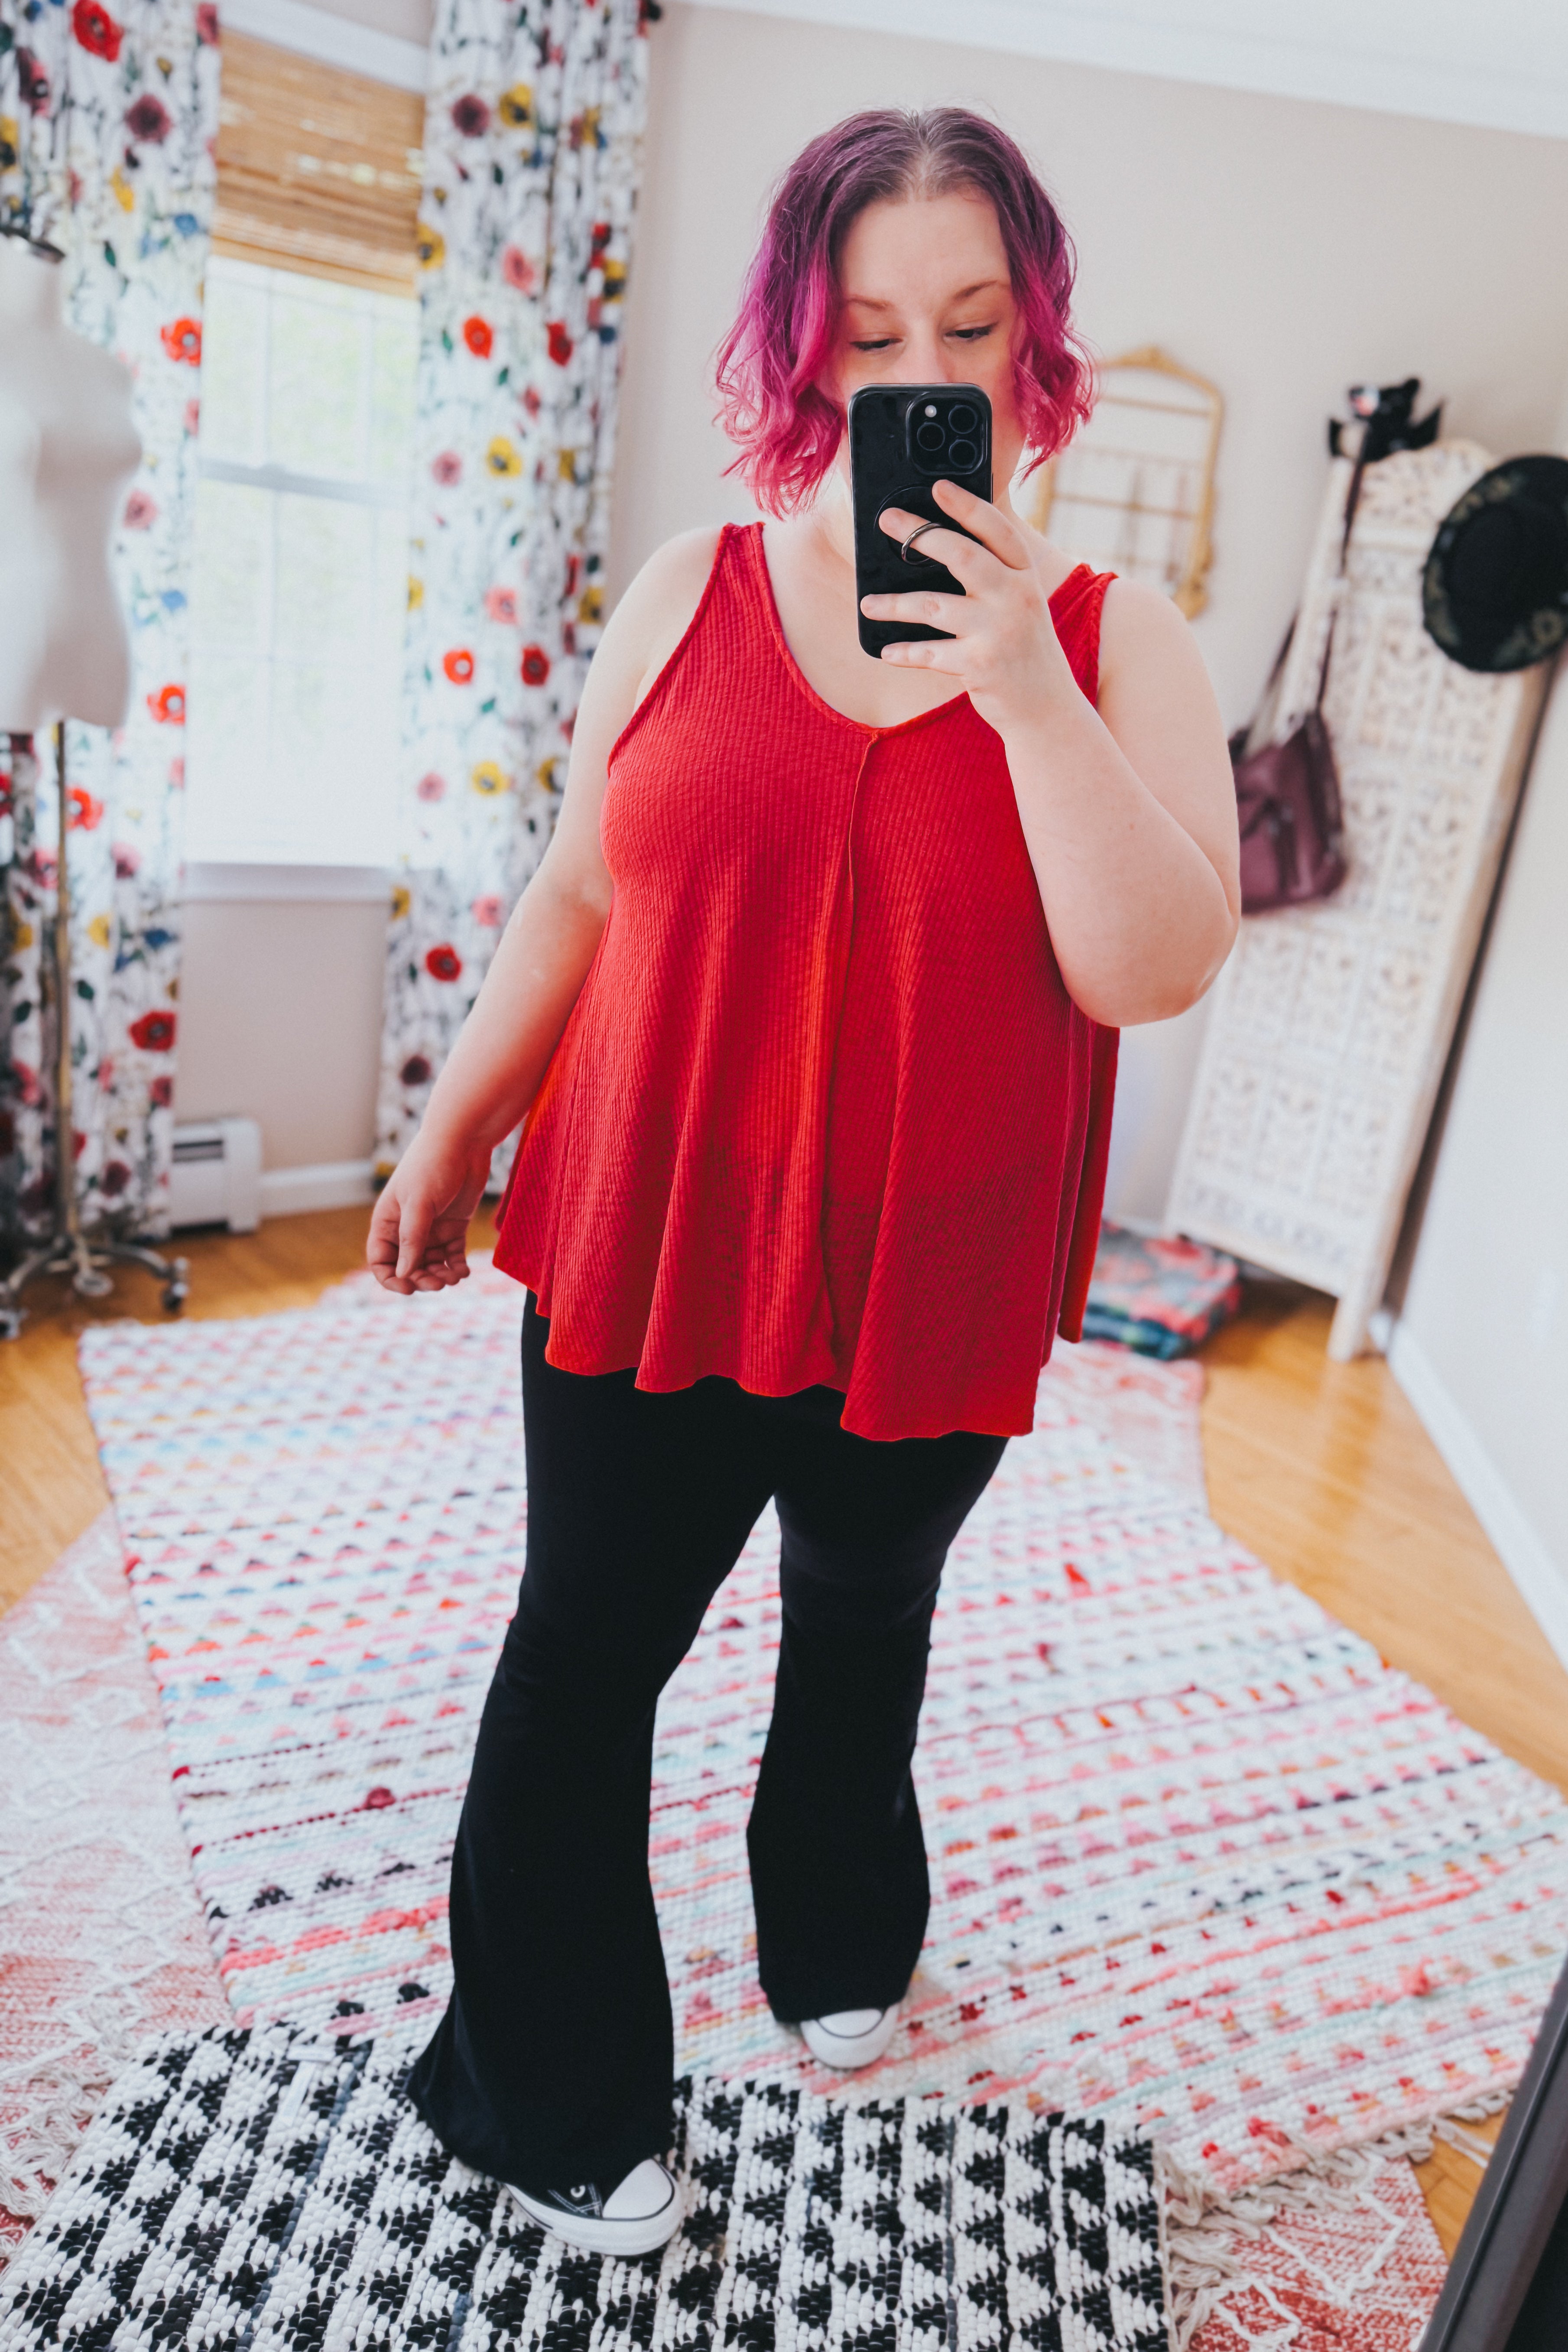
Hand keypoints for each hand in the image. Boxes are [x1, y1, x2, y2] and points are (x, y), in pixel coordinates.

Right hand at [366, 1129, 492, 1294]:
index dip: (391, 1279)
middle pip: (409, 1267)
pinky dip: (456, 1266)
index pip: (380, 1260)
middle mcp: (407, 1228)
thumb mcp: (419, 1204)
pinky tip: (464, 1271)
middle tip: (439, 1283)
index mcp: (388, 1221)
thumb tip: (404, 1274)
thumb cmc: (433, 1165)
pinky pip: (452, 1255)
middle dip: (422, 1279)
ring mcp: (431, 1228)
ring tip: (454, 1277)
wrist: (464, 1140)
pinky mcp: (454, 1225)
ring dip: (440, 1275)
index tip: (409, 1288)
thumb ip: (412, 1239)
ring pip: (431, 1264)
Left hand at [860, 478, 1077, 734]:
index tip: (938, 486)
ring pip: (934, 605)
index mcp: (1025, 577)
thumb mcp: (1020, 606)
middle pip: (962, 555)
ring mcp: (998, 631)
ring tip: (867, 603)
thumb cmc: (1023, 651)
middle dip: (920, 534)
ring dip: (895, 604)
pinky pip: (930, 653)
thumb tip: (937, 551)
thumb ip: (994, 578)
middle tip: (887, 520)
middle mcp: (1016, 597)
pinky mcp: (981, 665)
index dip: (967, 505)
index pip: (997, 530)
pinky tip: (888, 651)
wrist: (1048, 709)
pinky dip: (906, 652)